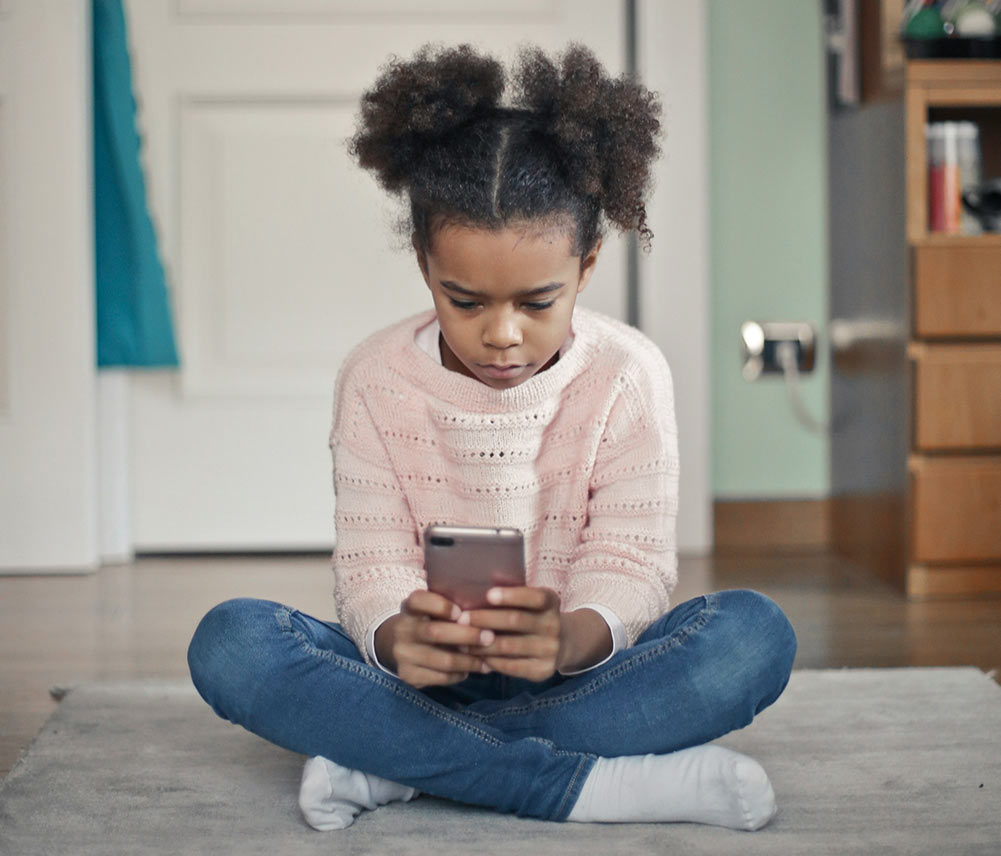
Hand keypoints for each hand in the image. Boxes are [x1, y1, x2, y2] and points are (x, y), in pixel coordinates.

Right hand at [374, 590, 493, 688]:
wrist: (397, 646)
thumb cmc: (428, 622)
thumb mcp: (432, 609)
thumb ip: (452, 607)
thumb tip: (487, 611)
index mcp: (410, 607)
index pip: (419, 601)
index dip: (440, 606)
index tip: (460, 612)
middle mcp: (402, 629)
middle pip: (435, 632)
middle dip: (467, 635)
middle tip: (490, 638)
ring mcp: (403, 654)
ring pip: (442, 660)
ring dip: (469, 661)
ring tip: (488, 661)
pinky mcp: (407, 675)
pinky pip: (440, 677)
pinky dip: (460, 675)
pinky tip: (472, 670)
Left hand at [461, 587, 611, 681]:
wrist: (561, 644)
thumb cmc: (532, 616)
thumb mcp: (530, 602)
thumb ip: (510, 598)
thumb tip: (472, 594)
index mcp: (551, 602)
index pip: (534, 597)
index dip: (512, 596)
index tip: (488, 595)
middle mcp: (554, 625)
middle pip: (516, 621)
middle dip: (485, 619)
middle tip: (461, 619)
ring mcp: (551, 649)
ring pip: (509, 645)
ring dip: (481, 644)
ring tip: (461, 641)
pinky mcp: (543, 670)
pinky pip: (511, 666)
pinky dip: (490, 660)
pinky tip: (475, 656)